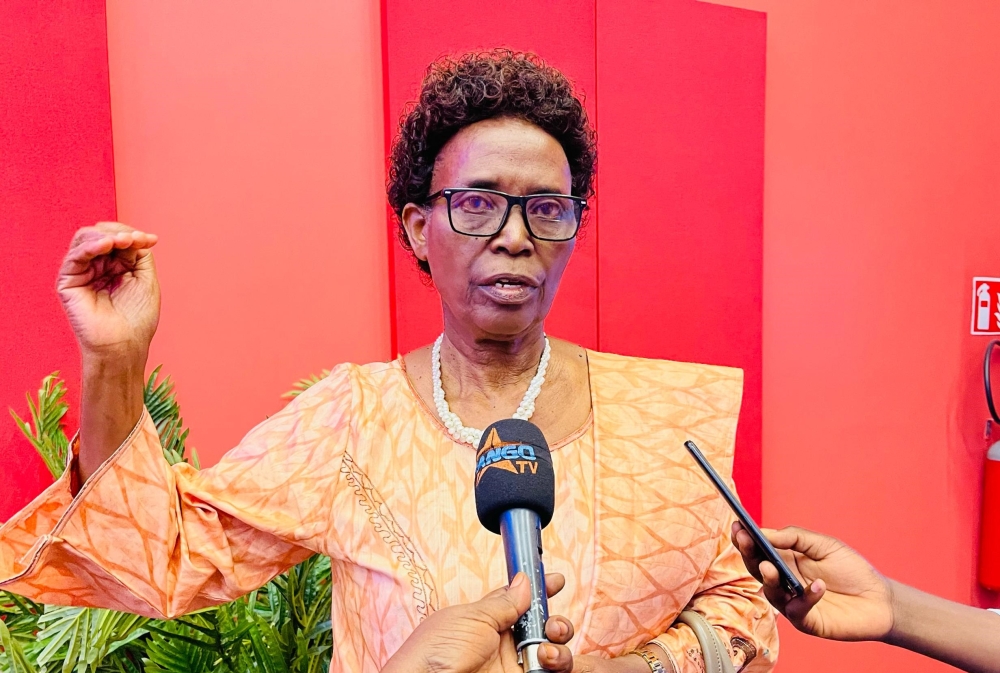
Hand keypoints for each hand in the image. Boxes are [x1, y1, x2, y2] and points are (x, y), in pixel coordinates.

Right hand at [57, 222, 159, 358]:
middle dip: (120, 233)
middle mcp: (97, 267)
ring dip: (106, 235)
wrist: (124, 345)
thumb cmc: (137, 319)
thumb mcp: (145, 278)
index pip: (118, 238)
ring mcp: (81, 273)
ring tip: (123, 242)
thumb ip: (138, 253)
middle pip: (101, 234)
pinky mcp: (68, 282)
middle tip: (137, 240)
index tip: (151, 240)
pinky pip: (75, 255)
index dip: (133, 234)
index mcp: (115, 267)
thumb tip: (132, 234)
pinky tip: (107, 245)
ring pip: (85, 239)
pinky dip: (91, 245)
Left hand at [382, 572, 575, 672]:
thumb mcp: (472, 617)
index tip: (557, 580)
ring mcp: (513, 666)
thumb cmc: (437, 651)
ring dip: (558, 645)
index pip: (521, 602)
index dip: (541, 590)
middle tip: (552, 625)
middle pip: (543, 628)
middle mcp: (504, 643)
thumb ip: (504, 602)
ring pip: (552, 651)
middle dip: (556, 622)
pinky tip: (549, 660)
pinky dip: (558, 665)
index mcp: (488, 619)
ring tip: (546, 648)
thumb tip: (524, 581)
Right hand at [732, 522, 893, 641]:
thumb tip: (765, 533)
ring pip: (770, 592)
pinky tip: (819, 586)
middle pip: (757, 569)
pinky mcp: (807, 621)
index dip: (745, 539)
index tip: (737, 526)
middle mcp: (784, 582)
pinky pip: (798, 610)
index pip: (758, 550)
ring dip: (768, 578)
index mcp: (785, 561)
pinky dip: (807, 598)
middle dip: (748, 554)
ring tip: (770, 565)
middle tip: (745, 541)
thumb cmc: (851, 570)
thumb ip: (794, 537)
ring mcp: (793, 602)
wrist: (880, 599)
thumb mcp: (824, 545)